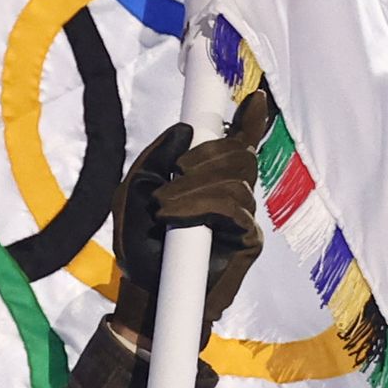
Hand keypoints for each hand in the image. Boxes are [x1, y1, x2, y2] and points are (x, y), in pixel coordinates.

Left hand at [110, 91, 267, 348]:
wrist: (143, 288)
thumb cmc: (139, 241)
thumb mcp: (132, 192)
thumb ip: (154, 159)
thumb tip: (185, 130)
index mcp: (207, 178)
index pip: (238, 145)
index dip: (251, 122)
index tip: (255, 99)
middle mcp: (232, 192)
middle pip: (240, 155)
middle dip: (205, 155)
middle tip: (175, 172)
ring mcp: (243, 216)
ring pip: (235, 180)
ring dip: (192, 188)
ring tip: (161, 207)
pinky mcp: (248, 240)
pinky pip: (233, 208)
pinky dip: (199, 206)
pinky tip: (173, 216)